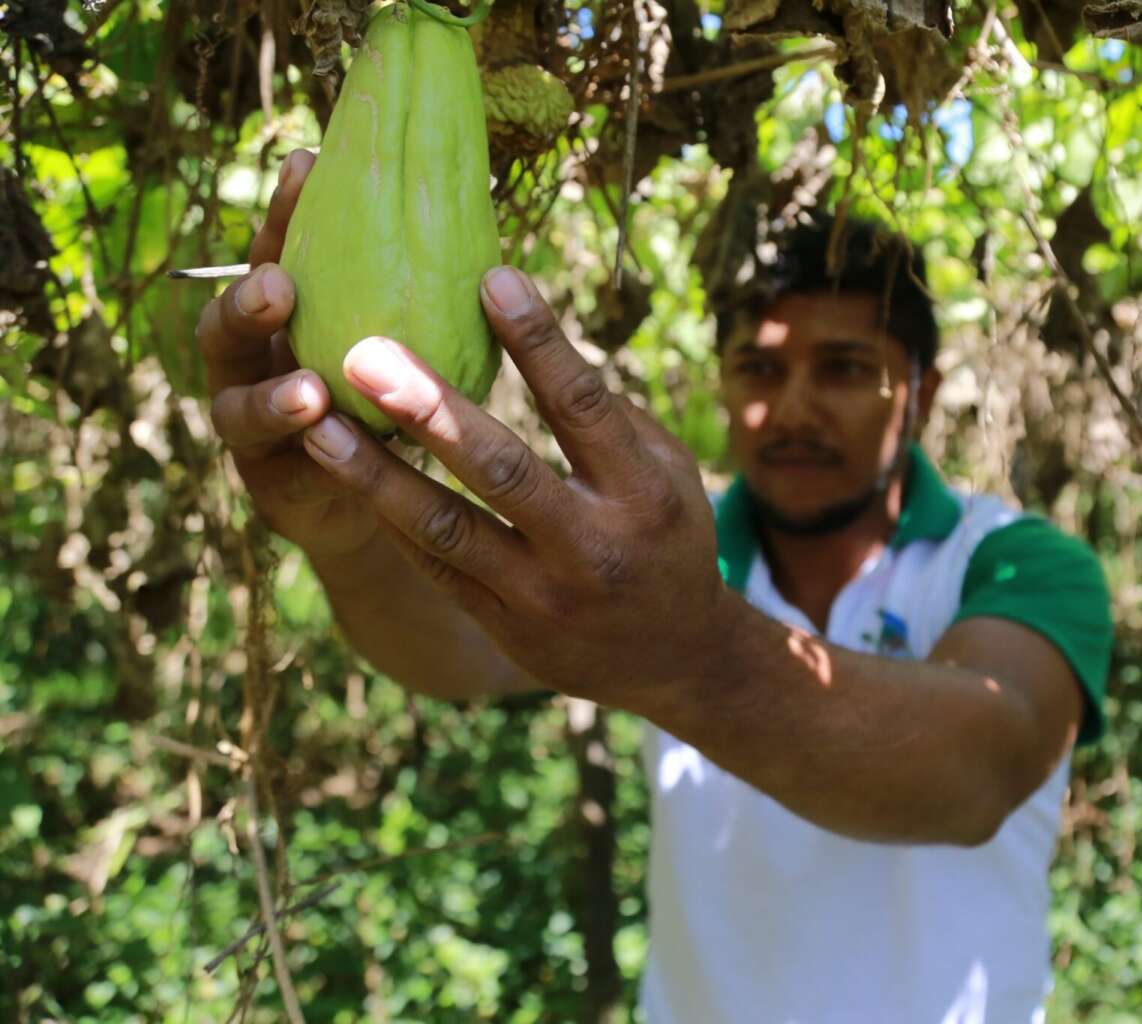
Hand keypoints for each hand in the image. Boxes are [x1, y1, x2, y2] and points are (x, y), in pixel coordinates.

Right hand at [194, 150, 379, 559]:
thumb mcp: (411, 346)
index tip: (306, 166)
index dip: (286, 212)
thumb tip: (480, 225)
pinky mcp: (270, 482)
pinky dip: (298, 457)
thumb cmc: (400, 405)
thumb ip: (418, 296)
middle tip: (278, 285)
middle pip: (230, 324)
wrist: (386, 504)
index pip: (279, 254)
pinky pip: (276, 466)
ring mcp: (253, 425)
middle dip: (248, 302)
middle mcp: (257, 363)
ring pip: (239, 407)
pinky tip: (328, 447)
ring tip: (308, 392)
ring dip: (272, 398)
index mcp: (291, 316)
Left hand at [296, 269, 738, 708]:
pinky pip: (435, 566)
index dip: (539, 341)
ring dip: (375, 473)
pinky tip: (341, 470)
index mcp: (643, 494)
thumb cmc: (669, 539)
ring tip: (315, 421)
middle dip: (430, 409)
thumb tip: (532, 337)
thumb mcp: (672, 472)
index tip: (491, 276)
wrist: (674, 661)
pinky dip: (389, 516)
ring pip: (446, 527)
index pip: (584, 407)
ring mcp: (542, 594)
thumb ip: (610, 417)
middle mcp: (591, 546)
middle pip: (503, 469)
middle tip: (364, 351)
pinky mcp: (504, 624)